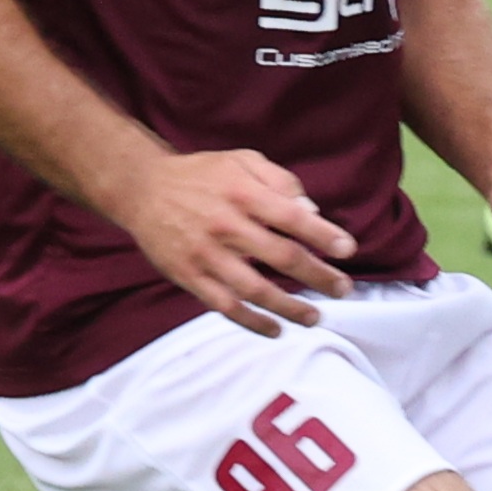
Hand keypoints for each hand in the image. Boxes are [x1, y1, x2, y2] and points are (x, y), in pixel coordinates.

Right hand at [113, 147, 357, 336]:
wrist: (143, 189)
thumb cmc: (202, 174)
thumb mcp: (243, 160)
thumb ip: (280, 181)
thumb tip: (310, 209)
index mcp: (245, 194)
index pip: (293, 218)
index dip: (323, 235)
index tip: (348, 250)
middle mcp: (227, 226)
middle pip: (281, 257)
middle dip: (317, 276)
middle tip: (344, 289)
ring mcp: (206, 255)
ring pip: (254, 289)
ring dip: (288, 307)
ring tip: (315, 317)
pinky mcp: (188, 277)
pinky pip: (224, 306)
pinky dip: (251, 322)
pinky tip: (275, 330)